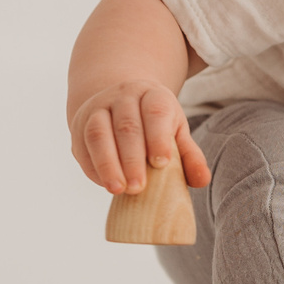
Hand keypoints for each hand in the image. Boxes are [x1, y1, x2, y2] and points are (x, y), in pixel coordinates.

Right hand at [69, 79, 210, 195]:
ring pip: (98, 133)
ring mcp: (98, 108)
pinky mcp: (80, 125)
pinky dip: (93, 167)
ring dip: (107, 163)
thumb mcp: (174, 132)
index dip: (158, 137)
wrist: (118, 102)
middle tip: (139, 188)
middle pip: (127, 125)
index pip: (156, 111)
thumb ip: (189, 156)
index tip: (161, 164)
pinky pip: (83, 145)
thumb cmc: (154, 124)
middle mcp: (123, 96)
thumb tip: (202, 181)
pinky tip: (105, 183)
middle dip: (132, 158)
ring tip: (118, 189)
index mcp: (152, 95)